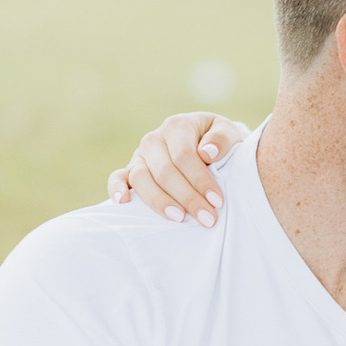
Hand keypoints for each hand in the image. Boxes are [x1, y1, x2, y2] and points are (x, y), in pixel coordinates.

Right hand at [106, 110, 247, 223]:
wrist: (208, 145)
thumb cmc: (219, 142)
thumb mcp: (229, 132)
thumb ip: (222, 139)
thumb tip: (208, 153)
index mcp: (177, 126)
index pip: (184, 156)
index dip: (200, 180)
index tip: (217, 201)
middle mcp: (154, 139)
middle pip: (165, 171)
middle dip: (187, 197)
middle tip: (207, 218)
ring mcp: (140, 155)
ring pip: (141, 178)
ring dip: (159, 201)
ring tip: (179, 218)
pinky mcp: (130, 170)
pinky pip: (117, 178)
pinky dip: (116, 189)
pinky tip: (124, 203)